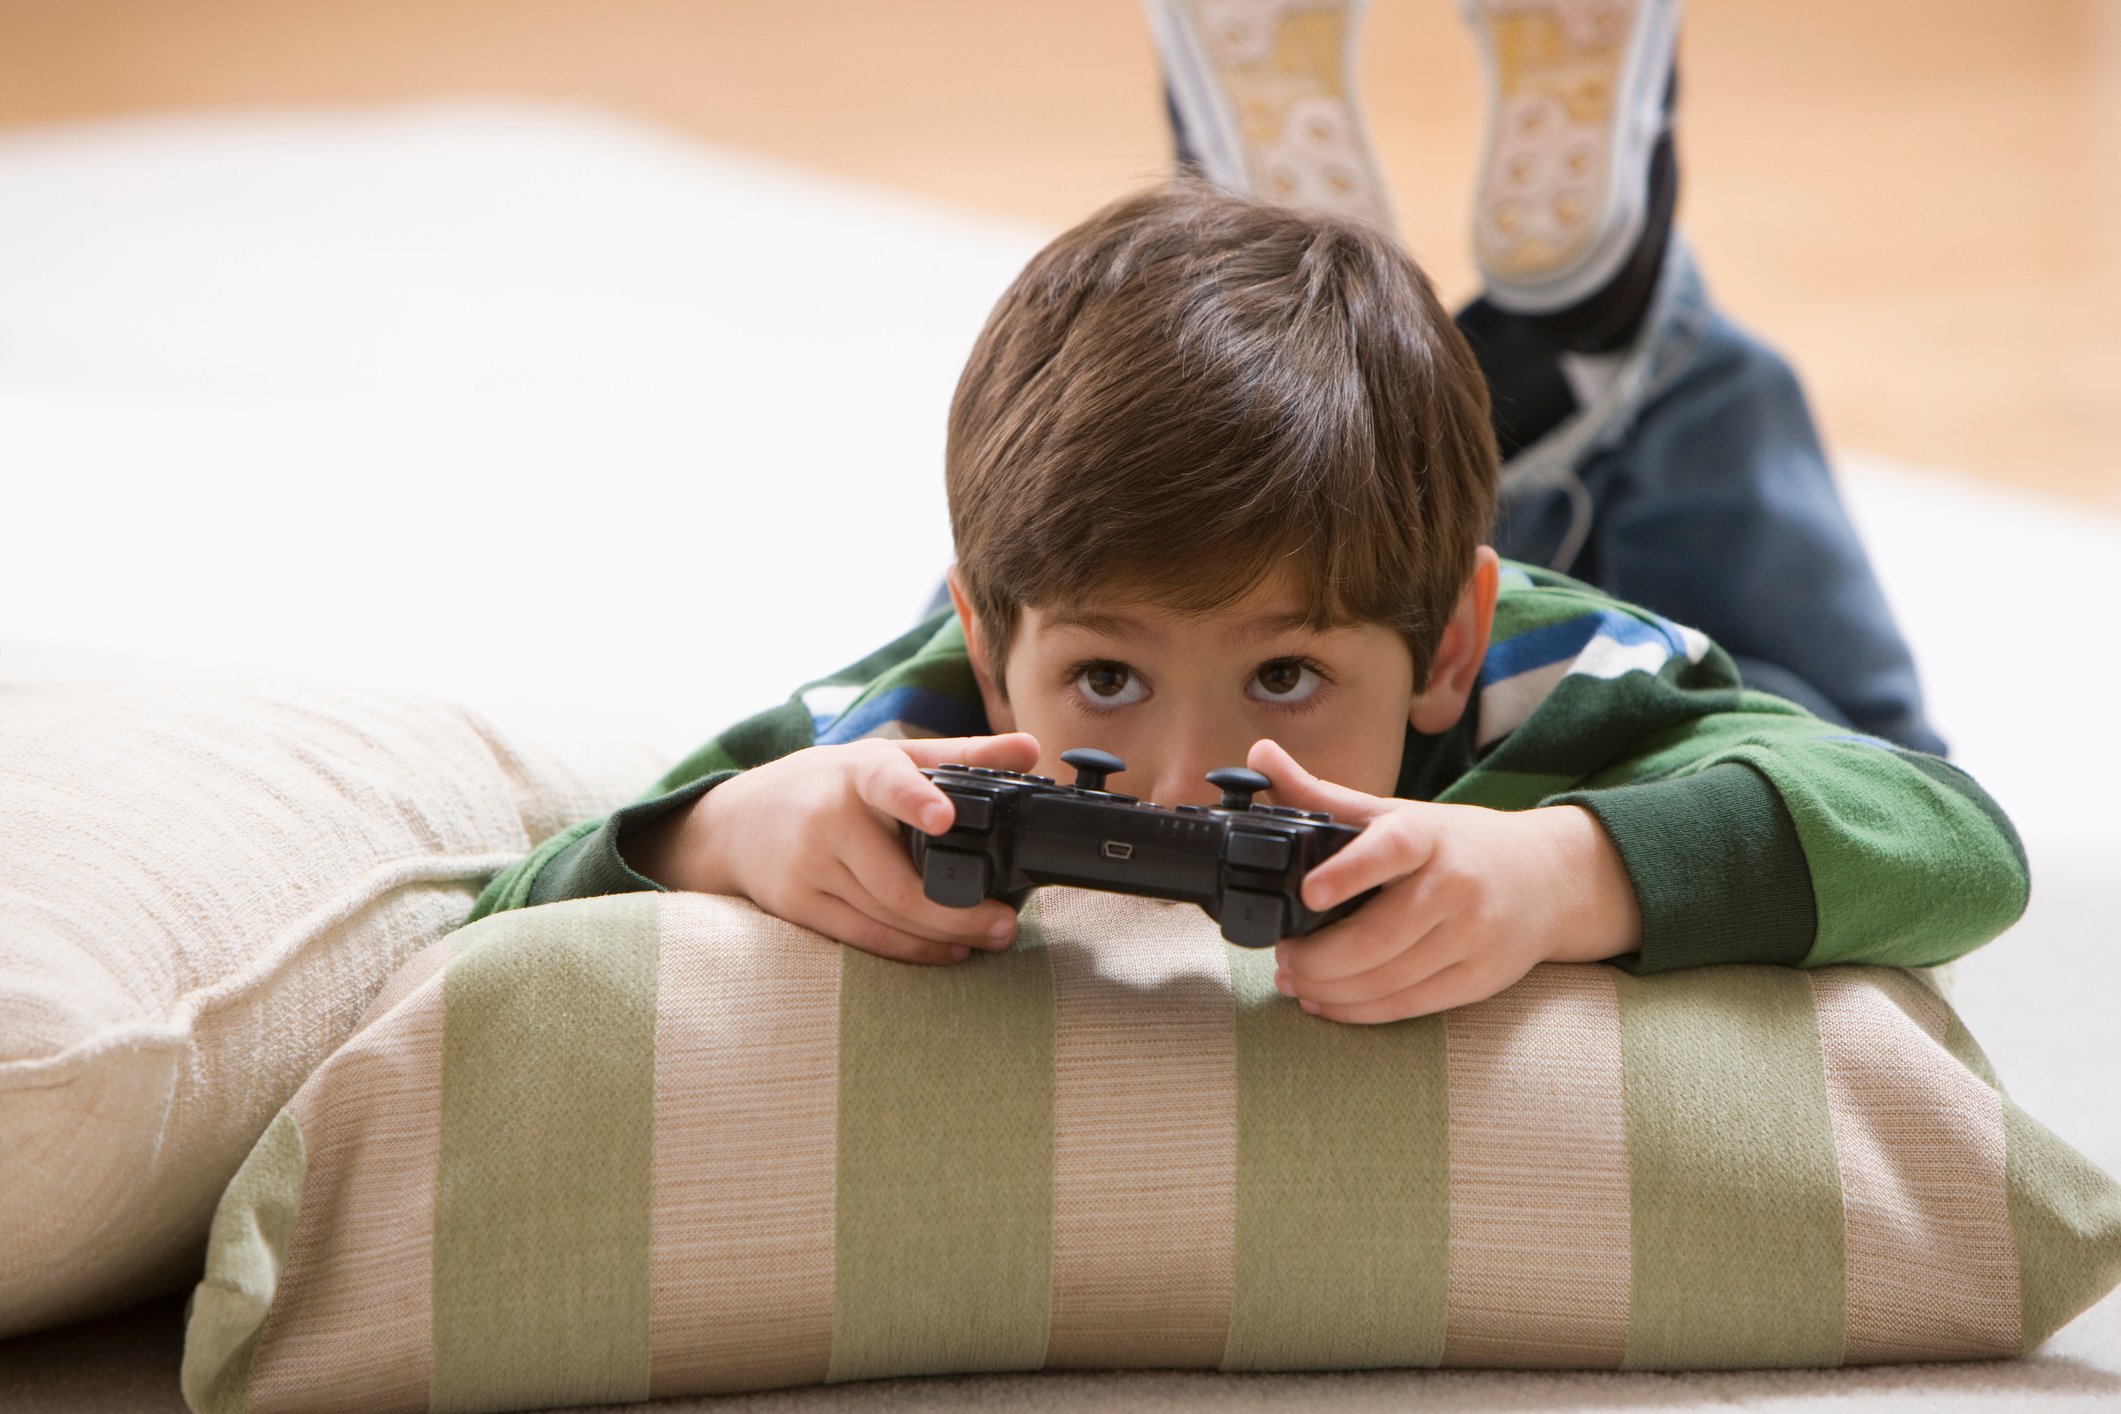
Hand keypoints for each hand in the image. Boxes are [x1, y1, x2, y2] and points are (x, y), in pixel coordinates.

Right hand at [666, 732, 1042, 965]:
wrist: (735, 820)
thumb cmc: (828, 785)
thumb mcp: (887, 760)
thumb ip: (962, 756)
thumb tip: (1032, 749)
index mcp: (858, 772)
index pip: (888, 783)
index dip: (914, 800)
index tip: (943, 816)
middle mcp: (829, 818)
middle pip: (901, 881)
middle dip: (960, 911)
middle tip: (1007, 924)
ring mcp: (809, 867)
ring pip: (886, 916)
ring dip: (943, 935)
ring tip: (989, 938)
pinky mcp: (797, 905)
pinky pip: (864, 938)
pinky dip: (910, 950)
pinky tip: (947, 950)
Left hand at [1249, 738, 1640, 1024]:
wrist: (1548, 879)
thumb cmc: (1457, 844)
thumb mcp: (1396, 813)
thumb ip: (1324, 795)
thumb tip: (1260, 755)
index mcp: (1430, 835)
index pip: (1393, 849)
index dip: (1350, 871)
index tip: (1309, 892)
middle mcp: (1456, 885)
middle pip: (1379, 937)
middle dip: (1316, 957)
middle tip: (1283, 955)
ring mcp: (1472, 937)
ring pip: (1387, 980)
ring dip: (1328, 989)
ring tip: (1294, 979)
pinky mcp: (1479, 979)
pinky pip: (1408, 1006)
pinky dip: (1357, 1011)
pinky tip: (1324, 1002)